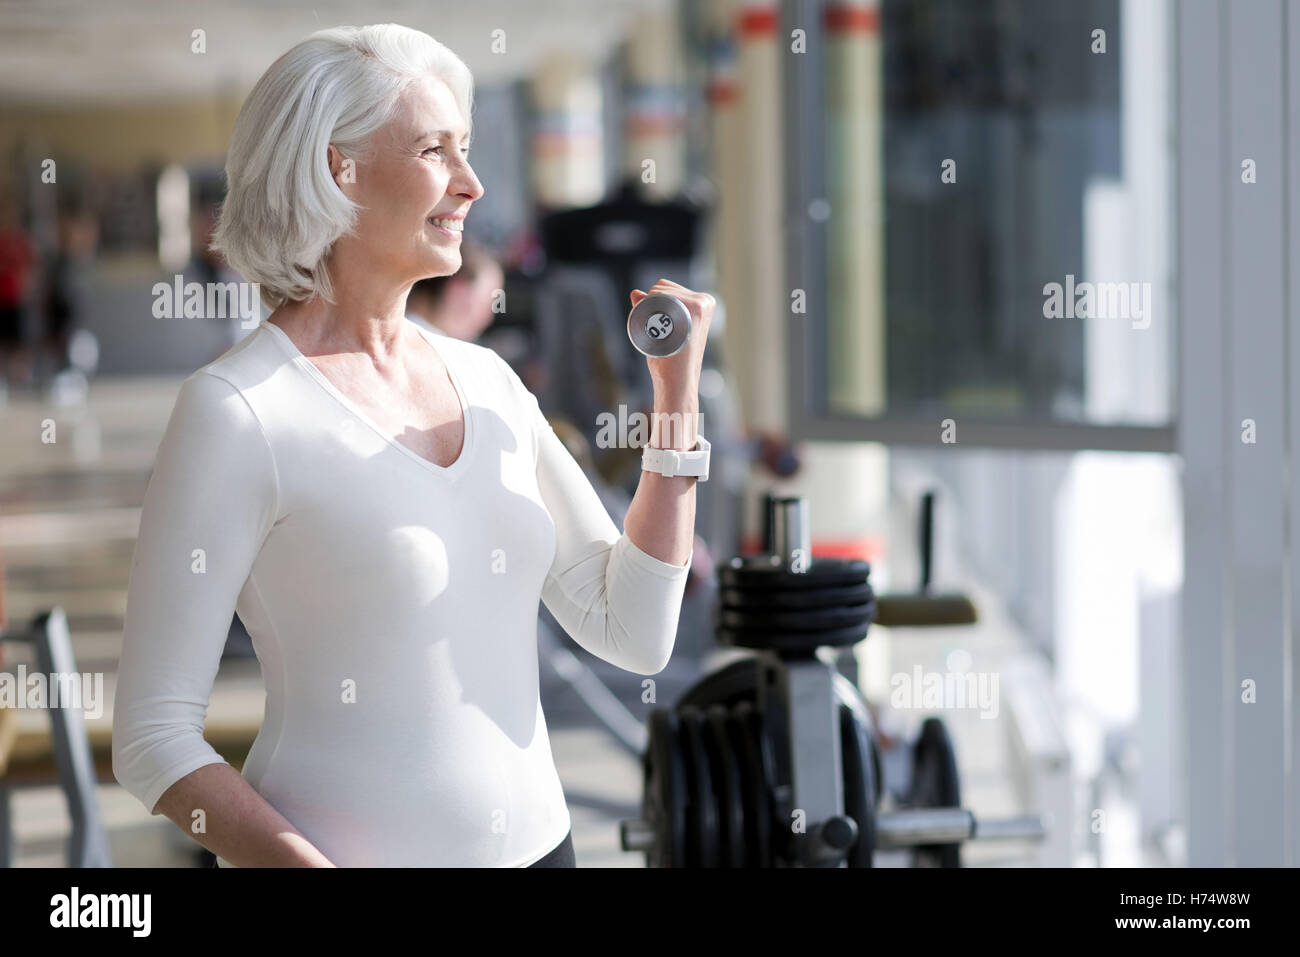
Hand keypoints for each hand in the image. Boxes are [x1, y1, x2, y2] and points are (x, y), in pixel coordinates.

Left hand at [629, 279, 714, 399]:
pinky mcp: (694, 307)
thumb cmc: (670, 360)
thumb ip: (650, 309)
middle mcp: (705, 301)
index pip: (668, 289)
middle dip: (650, 305)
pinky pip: (658, 295)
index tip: (659, 328)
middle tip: (659, 333)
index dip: (654, 304)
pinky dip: (650, 305)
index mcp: (703, 304)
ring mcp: (701, 303)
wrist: (677, 380)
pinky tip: (659, 324)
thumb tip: (634, 292)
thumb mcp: (663, 332)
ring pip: (659, 290)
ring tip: (661, 331)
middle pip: (663, 287)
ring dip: (649, 307)